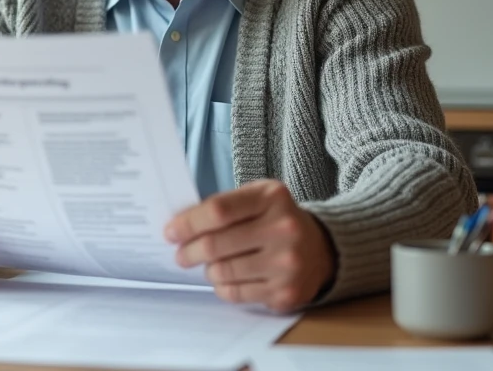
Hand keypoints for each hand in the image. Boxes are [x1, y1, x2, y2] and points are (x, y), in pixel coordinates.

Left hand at [165, 179, 334, 312]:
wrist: (321, 248)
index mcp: (273, 198)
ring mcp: (286, 264)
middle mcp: (283, 229)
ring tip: (210, 265)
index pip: (218, 211)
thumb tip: (179, 225)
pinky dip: (223, 287)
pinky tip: (227, 278)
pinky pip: (236, 294)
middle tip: (181, 254)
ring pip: (223, 272)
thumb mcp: (257, 198)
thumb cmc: (276, 219)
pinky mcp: (285, 292)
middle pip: (215, 245)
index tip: (171, 232)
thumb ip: (223, 206)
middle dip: (189, 251)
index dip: (188, 223)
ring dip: (208, 270)